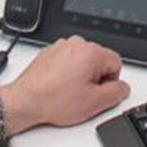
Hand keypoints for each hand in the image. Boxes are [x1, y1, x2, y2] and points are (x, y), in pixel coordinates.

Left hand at [0, 35, 129, 133]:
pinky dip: (66, 73)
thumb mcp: (94, 103)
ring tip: (67, 92)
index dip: (110, 82)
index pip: (116, 63)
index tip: (98, 92)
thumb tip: (122, 88)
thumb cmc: (53, 100)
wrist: (24, 101)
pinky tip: (58, 87)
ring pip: (82, 60)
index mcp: (91, 52)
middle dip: (95, 78)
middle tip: (82, 95)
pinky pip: (67, 61)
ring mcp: (61, 46)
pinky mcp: (49, 52)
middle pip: (99, 60)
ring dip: (80, 75)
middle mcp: (77, 44)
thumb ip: (116, 93)